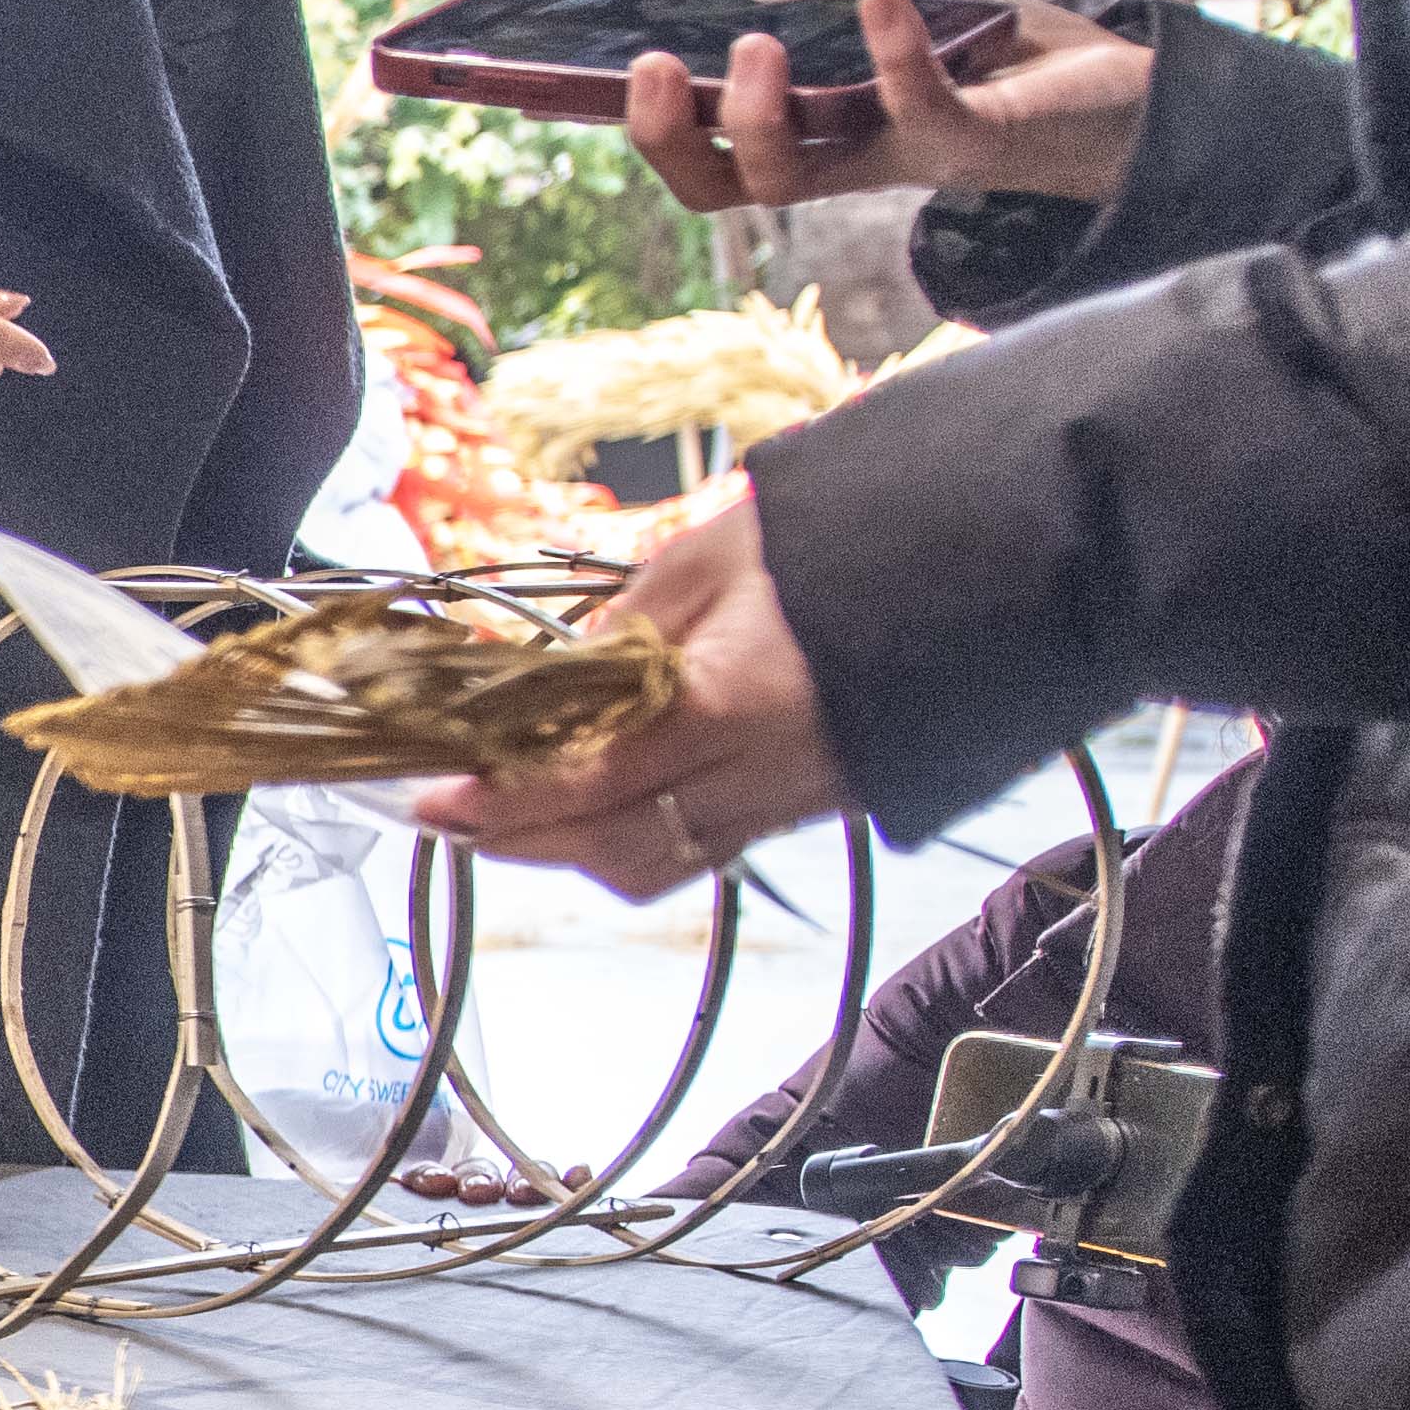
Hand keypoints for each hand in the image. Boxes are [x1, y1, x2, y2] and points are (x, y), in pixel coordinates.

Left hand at [419, 483, 834, 893]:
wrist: (975, 568)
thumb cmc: (842, 544)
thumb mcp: (711, 556)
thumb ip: (625, 624)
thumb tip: (552, 674)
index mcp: (729, 702)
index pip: (588, 777)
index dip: (501, 800)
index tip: (434, 798)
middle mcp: (761, 772)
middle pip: (614, 844)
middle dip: (518, 840)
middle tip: (448, 817)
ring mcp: (790, 800)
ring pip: (657, 864)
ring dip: (568, 852)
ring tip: (501, 820)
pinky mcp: (808, 807)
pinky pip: (702, 850)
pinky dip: (631, 845)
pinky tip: (589, 813)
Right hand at [623, 0, 1158, 221]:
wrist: (1135, 102)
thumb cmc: (1015, 67)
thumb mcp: (911, 17)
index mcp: (827, 135)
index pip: (715, 163)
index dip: (655, 133)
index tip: (624, 70)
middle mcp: (854, 158)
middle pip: (730, 186)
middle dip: (673, 136)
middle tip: (659, 67)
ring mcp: (910, 156)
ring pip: (798, 178)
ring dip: (756, 115)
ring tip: (756, 42)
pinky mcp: (981, 141)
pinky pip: (920, 114)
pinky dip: (893, 57)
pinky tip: (882, 0)